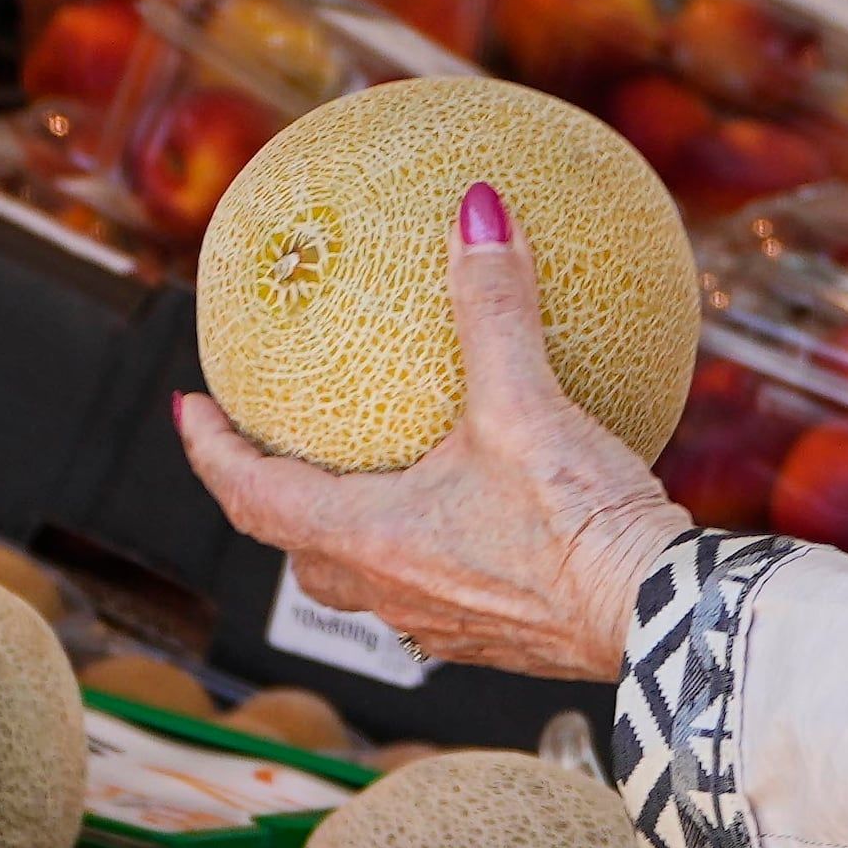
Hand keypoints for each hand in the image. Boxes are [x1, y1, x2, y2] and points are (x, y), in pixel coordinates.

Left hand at [174, 182, 691, 683]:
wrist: (657, 618)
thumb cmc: (578, 526)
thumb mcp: (527, 404)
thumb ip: (492, 307)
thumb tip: (476, 211)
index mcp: (369, 540)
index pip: (252, 496)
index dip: (210, 451)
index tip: (190, 409)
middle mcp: (391, 592)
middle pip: (299, 547)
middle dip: (272, 498)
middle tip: (268, 449)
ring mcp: (442, 623)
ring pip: (362, 578)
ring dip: (345, 530)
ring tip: (363, 480)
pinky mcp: (496, 635)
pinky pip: (431, 587)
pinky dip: (423, 544)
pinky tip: (473, 508)